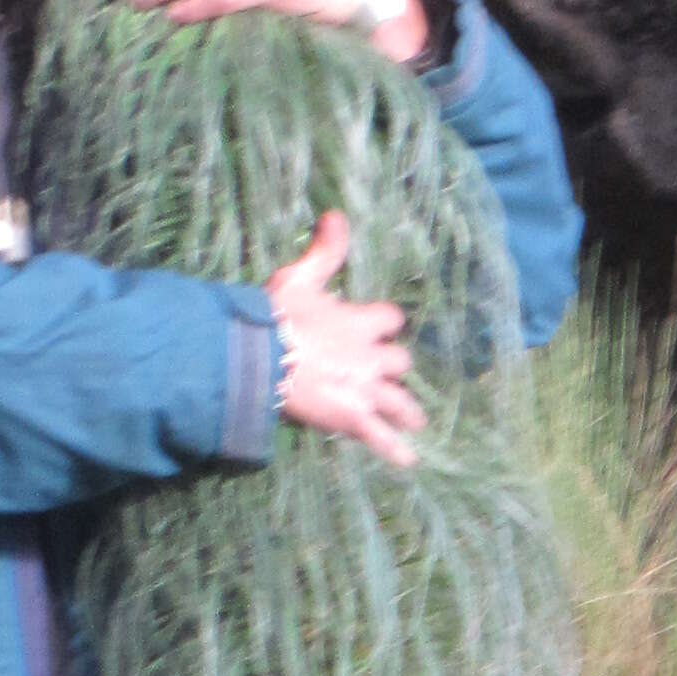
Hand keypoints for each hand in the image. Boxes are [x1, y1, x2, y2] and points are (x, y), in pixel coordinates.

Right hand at [264, 212, 424, 467]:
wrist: (260, 359)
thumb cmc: (276, 317)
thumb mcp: (300, 276)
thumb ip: (325, 251)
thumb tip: (337, 215)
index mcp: (361, 322)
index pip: (389, 320)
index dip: (384, 324)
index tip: (378, 327)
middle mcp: (371, 356)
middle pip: (399, 362)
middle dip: (393, 367)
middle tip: (386, 375)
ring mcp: (365, 390)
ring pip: (400, 401)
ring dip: (407, 410)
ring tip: (415, 421)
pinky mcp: (352, 418)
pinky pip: (381, 438)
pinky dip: (395, 450)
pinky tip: (409, 460)